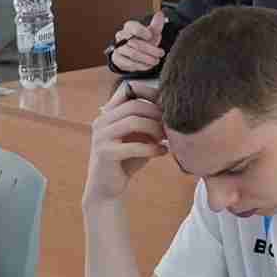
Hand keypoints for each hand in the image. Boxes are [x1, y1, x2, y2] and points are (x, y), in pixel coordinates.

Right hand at [84, 81, 167, 205]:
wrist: (107, 187)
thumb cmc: (128, 158)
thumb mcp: (140, 135)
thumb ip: (150, 120)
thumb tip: (175, 105)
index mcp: (108, 113)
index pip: (127, 89)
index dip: (150, 92)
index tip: (168, 103)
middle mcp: (101, 121)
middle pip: (135, 105)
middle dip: (157, 114)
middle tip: (171, 125)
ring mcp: (100, 137)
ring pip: (133, 121)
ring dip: (155, 129)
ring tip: (166, 138)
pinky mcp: (104, 154)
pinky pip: (133, 146)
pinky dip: (152, 148)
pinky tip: (162, 151)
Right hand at [108, 11, 166, 73]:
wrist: (134, 52)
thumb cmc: (143, 40)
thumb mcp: (152, 32)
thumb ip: (156, 24)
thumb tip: (160, 14)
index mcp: (129, 27)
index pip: (133, 27)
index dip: (142, 31)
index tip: (150, 36)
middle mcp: (121, 36)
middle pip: (135, 43)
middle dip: (151, 49)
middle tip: (161, 53)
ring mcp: (118, 48)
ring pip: (132, 54)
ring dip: (147, 59)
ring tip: (156, 61)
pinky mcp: (117, 59)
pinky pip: (128, 63)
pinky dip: (140, 65)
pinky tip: (148, 65)